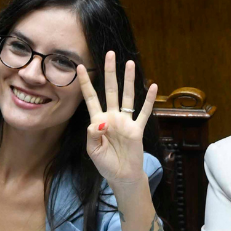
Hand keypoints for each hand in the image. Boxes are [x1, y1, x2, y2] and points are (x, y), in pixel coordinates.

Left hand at [76, 51, 158, 191]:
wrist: (122, 176)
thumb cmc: (105, 164)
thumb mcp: (92, 150)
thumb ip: (92, 135)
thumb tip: (100, 122)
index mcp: (97, 121)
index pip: (90, 97)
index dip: (85, 83)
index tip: (78, 67)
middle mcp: (112, 117)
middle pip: (110, 90)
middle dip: (110, 72)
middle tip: (109, 54)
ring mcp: (125, 121)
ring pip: (127, 96)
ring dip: (128, 80)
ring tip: (130, 63)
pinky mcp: (137, 129)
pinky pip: (144, 112)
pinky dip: (148, 100)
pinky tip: (152, 86)